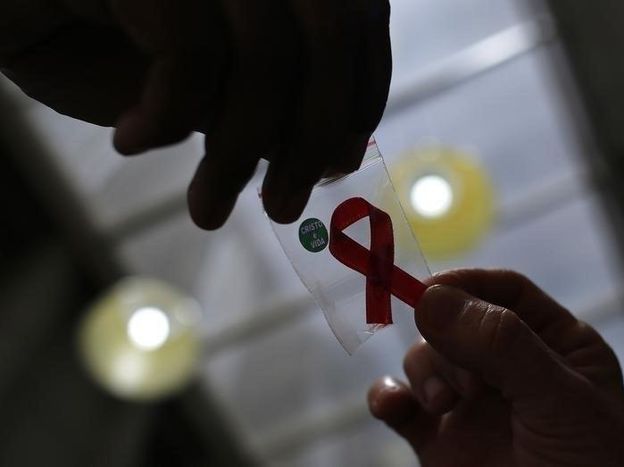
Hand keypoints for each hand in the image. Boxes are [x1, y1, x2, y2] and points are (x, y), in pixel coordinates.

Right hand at [0, 0, 390, 226]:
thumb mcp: (199, 82)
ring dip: (238, 152)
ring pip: (267, 51)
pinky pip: (194, 48)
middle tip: (282, 209)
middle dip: (312, 134)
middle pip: (328, 31)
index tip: (336, 164)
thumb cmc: (93, 37)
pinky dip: (169, 115)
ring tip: (206, 207)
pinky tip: (132, 141)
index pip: (355, 16)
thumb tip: (334, 149)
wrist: (1, 8)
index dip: (360, 95)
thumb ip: (265, 99)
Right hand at [368, 269, 623, 466]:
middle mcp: (508, 368)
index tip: (432, 289)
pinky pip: (400, 405)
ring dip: (426, 372)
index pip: (506, 292)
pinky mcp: (438, 440)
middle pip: (456, 321)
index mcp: (554, 345)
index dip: (468, 283)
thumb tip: (431, 297)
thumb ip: (502, 345)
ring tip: (445, 405)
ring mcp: (471, 404)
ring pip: (426, 358)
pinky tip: (390, 405)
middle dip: (449, 341)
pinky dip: (387, 397)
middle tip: (466, 379)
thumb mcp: (559, 400)